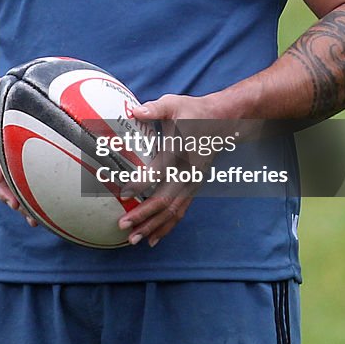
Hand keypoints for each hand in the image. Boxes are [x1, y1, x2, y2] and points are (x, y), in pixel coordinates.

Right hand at [0, 78, 37, 226]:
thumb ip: (2, 85)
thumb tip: (28, 81)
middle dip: (4, 192)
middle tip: (16, 205)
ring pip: (3, 188)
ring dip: (17, 204)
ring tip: (33, 221)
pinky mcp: (6, 169)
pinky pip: (15, 187)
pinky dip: (27, 201)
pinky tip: (45, 215)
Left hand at [117, 92, 218, 247]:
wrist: (221, 122)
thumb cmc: (193, 112)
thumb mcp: (174, 104)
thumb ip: (154, 109)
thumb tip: (134, 111)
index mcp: (181, 152)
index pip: (160, 172)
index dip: (142, 183)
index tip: (124, 192)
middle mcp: (188, 172)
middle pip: (166, 200)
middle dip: (144, 215)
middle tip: (123, 224)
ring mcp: (193, 183)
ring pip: (173, 211)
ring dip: (153, 226)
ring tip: (133, 239)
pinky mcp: (194, 188)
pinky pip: (180, 212)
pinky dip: (166, 227)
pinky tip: (152, 239)